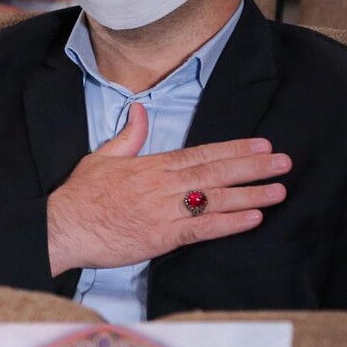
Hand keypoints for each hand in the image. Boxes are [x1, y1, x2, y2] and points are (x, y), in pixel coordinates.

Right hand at [45, 103, 290, 275]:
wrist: (62, 227)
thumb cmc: (79, 195)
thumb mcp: (102, 157)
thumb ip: (128, 136)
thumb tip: (139, 109)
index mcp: (152, 165)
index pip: (201, 153)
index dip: (234, 149)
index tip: (261, 145)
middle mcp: (163, 185)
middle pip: (216, 172)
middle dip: (253, 166)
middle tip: (283, 162)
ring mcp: (165, 211)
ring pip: (215, 198)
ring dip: (250, 194)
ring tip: (279, 190)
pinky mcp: (162, 237)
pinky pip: (202, 228)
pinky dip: (229, 223)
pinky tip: (253, 218)